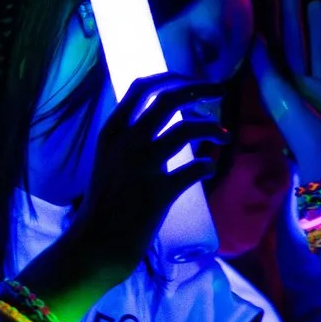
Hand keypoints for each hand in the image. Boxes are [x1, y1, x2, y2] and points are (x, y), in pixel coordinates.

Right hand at [66, 72, 225, 277]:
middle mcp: (126, 144)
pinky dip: (208, 164)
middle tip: (221, 91)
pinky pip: (198, 168)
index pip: (142, 88)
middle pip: (169, 100)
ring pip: (187, 128)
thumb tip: (165, 120)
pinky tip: (208, 168)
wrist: (97, 243)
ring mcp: (143, 167)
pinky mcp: (160, 192)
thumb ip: (129, 139)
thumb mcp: (108, 161)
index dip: (173, 78)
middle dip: (201, 89)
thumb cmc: (105, 202)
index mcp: (111, 133)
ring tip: (224, 136)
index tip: (194, 81)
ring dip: (213, 127)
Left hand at [254, 0, 320, 179]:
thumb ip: (265, 65)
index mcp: (281, 85)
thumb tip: (253, 37)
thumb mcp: (275, 93)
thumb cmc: (298, 125)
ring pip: (319, 51)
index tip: (266, 1)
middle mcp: (302, 84)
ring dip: (317, 28)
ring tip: (315, 2)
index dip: (271, 26)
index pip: (274, 48)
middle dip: (293, 19)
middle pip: (296, 44)